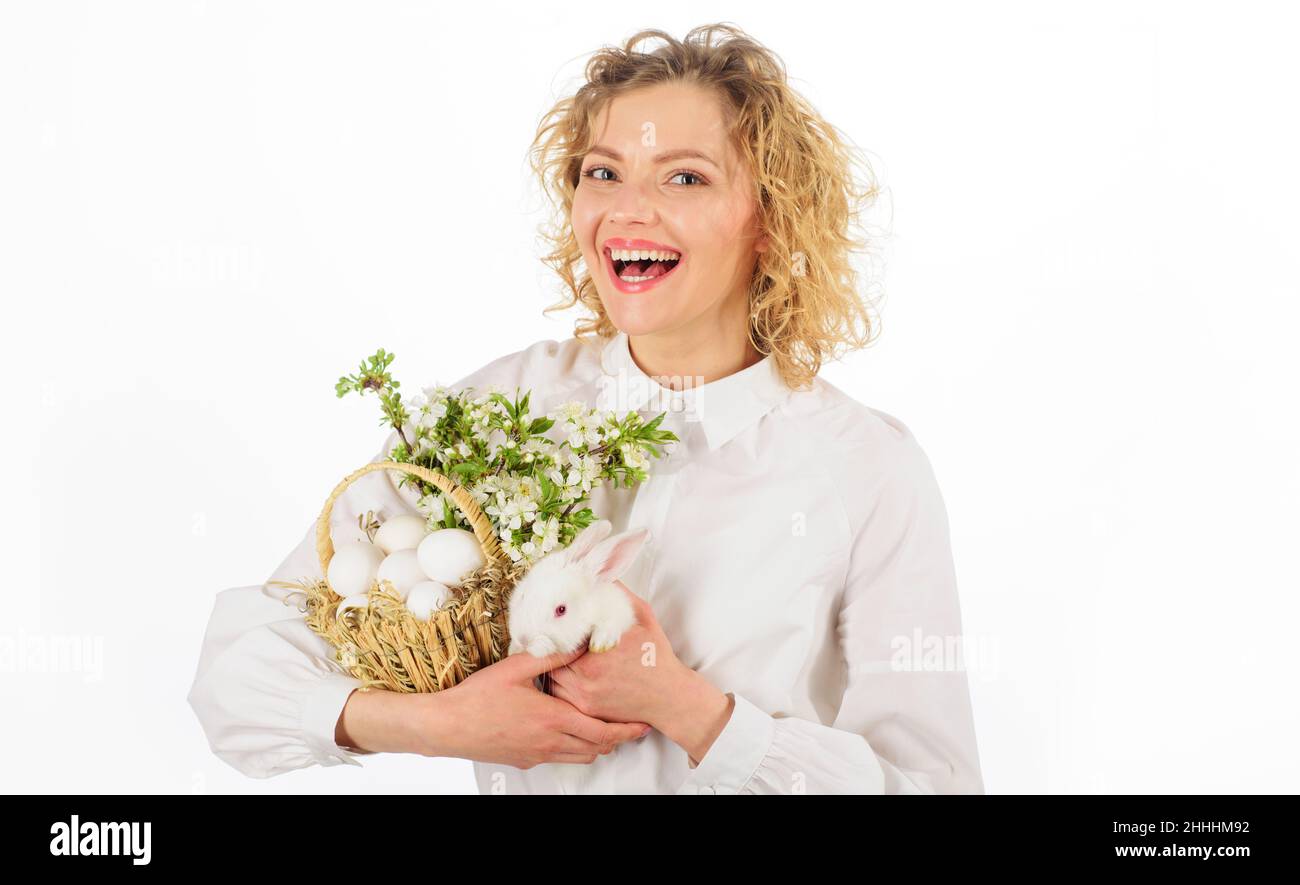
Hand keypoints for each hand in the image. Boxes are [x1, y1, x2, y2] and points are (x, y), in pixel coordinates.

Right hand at [339, 644, 650, 768]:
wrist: (446, 727)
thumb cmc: (477, 697)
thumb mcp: (516, 668)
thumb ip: (551, 655)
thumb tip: (578, 640)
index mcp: (553, 719)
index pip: (602, 732)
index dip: (626, 730)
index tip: (642, 724)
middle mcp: (549, 742)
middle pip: (597, 749)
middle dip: (617, 739)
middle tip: (631, 727)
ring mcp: (537, 754)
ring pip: (580, 757)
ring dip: (596, 745)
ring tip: (604, 728)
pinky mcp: (525, 760)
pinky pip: (559, 758)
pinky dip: (573, 748)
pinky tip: (567, 730)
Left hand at [546, 582, 690, 729]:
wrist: (670, 696)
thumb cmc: (656, 657)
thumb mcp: (643, 617)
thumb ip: (619, 595)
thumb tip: (601, 575)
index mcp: (597, 653)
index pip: (558, 637)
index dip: (552, 628)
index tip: (553, 620)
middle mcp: (587, 678)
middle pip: (550, 658)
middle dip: (549, 646)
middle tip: (547, 635)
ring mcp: (585, 698)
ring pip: (550, 678)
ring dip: (550, 666)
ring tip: (554, 654)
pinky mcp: (587, 712)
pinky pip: (559, 697)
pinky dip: (558, 684)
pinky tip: (565, 673)